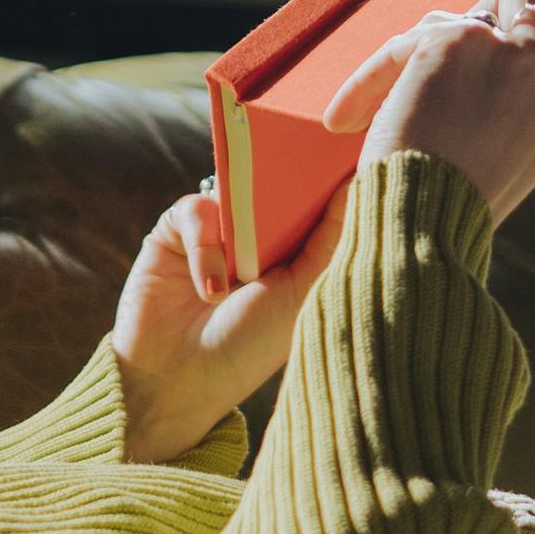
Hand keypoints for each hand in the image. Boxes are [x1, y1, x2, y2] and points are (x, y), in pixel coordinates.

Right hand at [111, 183, 347, 465]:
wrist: (173, 381)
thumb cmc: (248, 347)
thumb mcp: (304, 292)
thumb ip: (332, 236)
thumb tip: (360, 177)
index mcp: (300, 251)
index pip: (320, 197)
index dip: (332, 176)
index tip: (347, 152)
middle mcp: (260, 235)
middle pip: (279, 180)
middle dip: (288, 180)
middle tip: (297, 178)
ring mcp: (218, 229)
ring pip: (236, 189)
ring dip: (243, 230)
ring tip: (245, 277)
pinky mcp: (176, 230)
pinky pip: (197, 210)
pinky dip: (205, 248)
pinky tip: (209, 291)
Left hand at [321, 0, 534, 226]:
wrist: (419, 230)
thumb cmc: (454, 199)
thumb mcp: (515, 144)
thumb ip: (524, 84)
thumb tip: (495, 18)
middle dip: (483, 20)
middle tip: (443, 73)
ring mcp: (516, 53)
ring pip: (470, 7)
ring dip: (432, 45)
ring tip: (404, 110)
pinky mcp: (461, 40)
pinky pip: (414, 33)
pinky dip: (377, 71)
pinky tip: (351, 117)